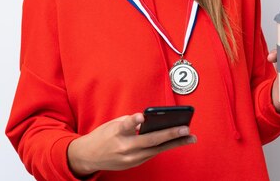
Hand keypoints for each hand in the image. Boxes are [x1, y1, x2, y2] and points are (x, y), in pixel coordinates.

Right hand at [67, 113, 195, 176]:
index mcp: (116, 133)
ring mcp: (130, 159)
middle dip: (169, 134)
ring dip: (174, 143)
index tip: (140, 116)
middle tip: (185, 129)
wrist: (89, 156)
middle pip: (149, 141)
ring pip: (156, 150)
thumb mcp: (113, 124)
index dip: (133, 120)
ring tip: (190, 137)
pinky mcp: (134, 164)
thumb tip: (150, 120)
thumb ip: (131, 121)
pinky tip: (177, 141)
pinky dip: (164, 146)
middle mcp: (124, 147)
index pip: (125, 125)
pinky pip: (152, 154)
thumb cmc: (103, 136)